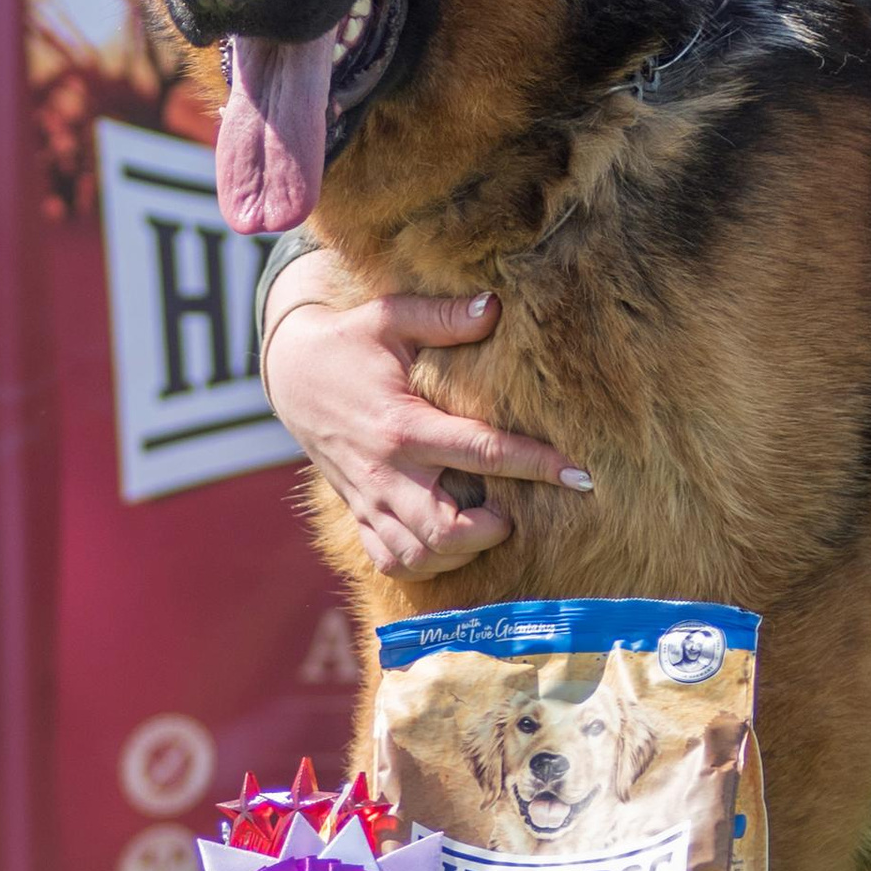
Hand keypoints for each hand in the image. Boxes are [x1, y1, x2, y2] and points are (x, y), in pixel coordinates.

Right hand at [259, 273, 590, 576]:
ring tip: (488, 524)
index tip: (581, 475)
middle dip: (494, 529)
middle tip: (517, 508)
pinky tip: (452, 543)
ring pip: (420, 556)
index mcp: (402, 425)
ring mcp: (369, 501)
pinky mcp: (359, 514)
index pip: (481, 452)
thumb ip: (443, 318)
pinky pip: (391, 562)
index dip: (537, 465)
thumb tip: (495, 307)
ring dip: (463, 551)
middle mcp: (385, 474)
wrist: (289, 374)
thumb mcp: (390, 317)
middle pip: (446, 529)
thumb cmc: (349, 342)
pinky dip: (426, 563)